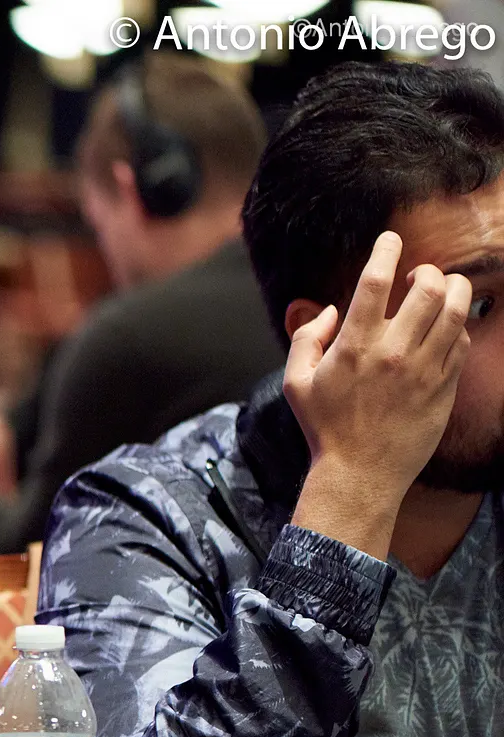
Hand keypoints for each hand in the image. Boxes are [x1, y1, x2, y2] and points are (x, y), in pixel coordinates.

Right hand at [286, 231, 471, 557]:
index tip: (390, 240)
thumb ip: (307, 339)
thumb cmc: (324, 428)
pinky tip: (445, 328)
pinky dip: (457, 326)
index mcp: (354, 346)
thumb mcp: (296, 383)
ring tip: (444, 290)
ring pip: (456, 311)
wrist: (359, 474)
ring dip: (454, 291)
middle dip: (428, 272)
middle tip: (419, 275)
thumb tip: (331, 311)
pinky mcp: (445, 388)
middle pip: (429, 288)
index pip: (375, 282)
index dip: (386, 252)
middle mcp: (394, 353)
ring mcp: (424, 370)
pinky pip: (462, 342)